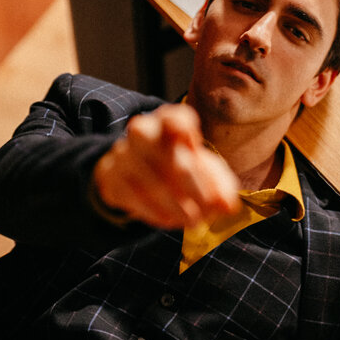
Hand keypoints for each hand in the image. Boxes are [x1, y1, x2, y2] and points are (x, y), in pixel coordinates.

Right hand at [92, 104, 239, 228]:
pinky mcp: (110, 175)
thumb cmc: (181, 166)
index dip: (185, 130)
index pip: (176, 117)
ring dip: (174, 204)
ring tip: (194, 221)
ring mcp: (123, 153)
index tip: (196, 148)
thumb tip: (228, 206)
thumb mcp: (205, 172)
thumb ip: (221, 187)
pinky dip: (154, 211)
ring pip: (148, 179)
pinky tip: (170, 221)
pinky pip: (132, 196)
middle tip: (208, 207)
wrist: (139, 171)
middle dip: (191, 182)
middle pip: (162, 149)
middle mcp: (143, 131)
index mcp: (169, 121)